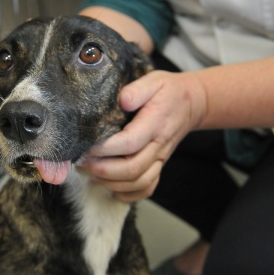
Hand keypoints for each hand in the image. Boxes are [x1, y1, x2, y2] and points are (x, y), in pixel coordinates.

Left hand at [79, 70, 206, 201]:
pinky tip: (111, 188)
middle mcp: (158, 145)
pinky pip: (147, 188)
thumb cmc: (168, 91)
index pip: (129, 142)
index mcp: (155, 124)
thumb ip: (137, 90)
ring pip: (138, 182)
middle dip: (102, 170)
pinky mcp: (159, 166)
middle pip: (132, 168)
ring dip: (111, 183)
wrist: (192, 104)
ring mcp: (160, 158)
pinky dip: (128, 194)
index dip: (105, 148)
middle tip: (81, 163)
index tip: (86, 146)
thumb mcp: (154, 81)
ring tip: (90, 173)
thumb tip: (122, 100)